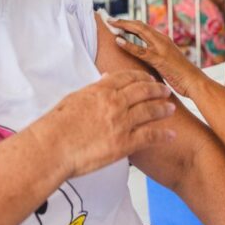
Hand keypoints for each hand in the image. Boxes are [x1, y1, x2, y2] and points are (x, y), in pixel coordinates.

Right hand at [48, 69, 175, 177]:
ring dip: (163, 108)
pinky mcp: (124, 143)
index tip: (148, 78)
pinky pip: (150, 136)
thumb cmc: (57, 126)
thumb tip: (106, 78)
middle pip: (143, 91)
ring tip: (171, 108)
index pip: (127, 77)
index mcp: (101, 90)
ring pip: (150, 110)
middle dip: (157, 89)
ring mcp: (121, 122)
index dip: (142, 77)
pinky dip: (163, 135)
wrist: (52, 147)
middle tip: (165, 90)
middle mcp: (114, 103)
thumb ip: (93, 88)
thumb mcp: (74, 98)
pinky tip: (171, 135)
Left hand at [109, 19, 206, 97]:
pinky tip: (117, 41)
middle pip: (139, 25)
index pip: (143, 27)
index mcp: (163, 39)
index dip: (129, 23)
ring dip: (123, 26)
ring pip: (139, 31)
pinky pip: (140, 50)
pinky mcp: (159, 59)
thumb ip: (155, 57)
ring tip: (110, 24)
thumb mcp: (166, 62)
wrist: (195, 82)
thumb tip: (143, 58)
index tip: (116, 22)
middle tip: (109, 19)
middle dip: (123, 21)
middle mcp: (162, 39)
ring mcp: (161, 47)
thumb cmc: (181, 75)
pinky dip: (128, 44)